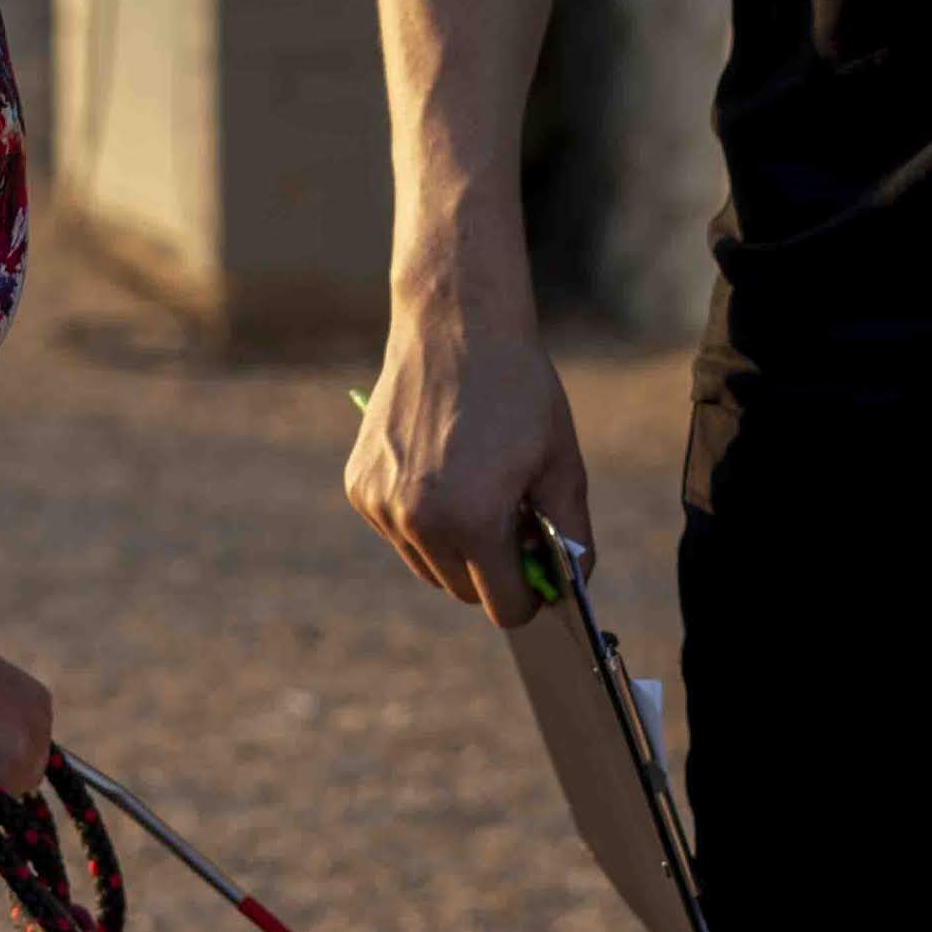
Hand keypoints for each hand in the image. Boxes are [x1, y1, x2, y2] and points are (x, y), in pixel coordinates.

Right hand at [345, 306, 591, 630]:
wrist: (455, 326)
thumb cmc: (519, 392)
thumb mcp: (562, 464)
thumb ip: (571, 536)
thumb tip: (571, 587)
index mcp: (474, 521)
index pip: (503, 606)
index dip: (529, 597)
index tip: (540, 578)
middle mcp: (418, 521)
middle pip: (460, 592)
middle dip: (491, 572)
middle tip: (513, 525)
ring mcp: (381, 505)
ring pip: (426, 565)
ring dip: (454, 549)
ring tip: (477, 491)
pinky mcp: (359, 486)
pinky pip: (397, 532)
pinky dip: (421, 520)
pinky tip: (441, 470)